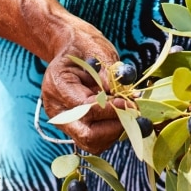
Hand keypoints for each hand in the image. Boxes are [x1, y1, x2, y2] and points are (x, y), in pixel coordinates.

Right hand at [41, 29, 127, 154]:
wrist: (70, 50)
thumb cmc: (84, 46)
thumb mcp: (97, 50)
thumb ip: (109, 73)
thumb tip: (125, 96)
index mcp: (57, 85)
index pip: (85, 109)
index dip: (111, 110)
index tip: (129, 103)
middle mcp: (57, 109)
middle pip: (87, 135)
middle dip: (114, 126)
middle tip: (133, 113)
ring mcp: (63, 123)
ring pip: (92, 143)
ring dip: (115, 131)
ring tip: (127, 112)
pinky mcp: (74, 130)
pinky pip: (95, 142)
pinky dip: (111, 133)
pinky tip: (119, 117)